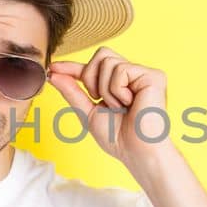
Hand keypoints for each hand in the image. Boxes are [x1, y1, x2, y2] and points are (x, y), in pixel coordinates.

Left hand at [48, 46, 175, 164]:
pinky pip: (121, 69)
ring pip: (108, 61)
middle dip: (90, 78)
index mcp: (118, 84)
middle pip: (101, 54)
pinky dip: (117, 90)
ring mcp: (143, 74)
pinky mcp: (153, 76)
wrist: (135, 151)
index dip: (72, 66)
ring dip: (105, 89)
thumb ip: (71, 92)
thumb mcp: (87, 112)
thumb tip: (54, 74)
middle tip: (98, 100)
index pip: (93, 67)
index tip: (53, 68)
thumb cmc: (117, 137)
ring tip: (119, 106)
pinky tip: (129, 103)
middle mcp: (132, 76)